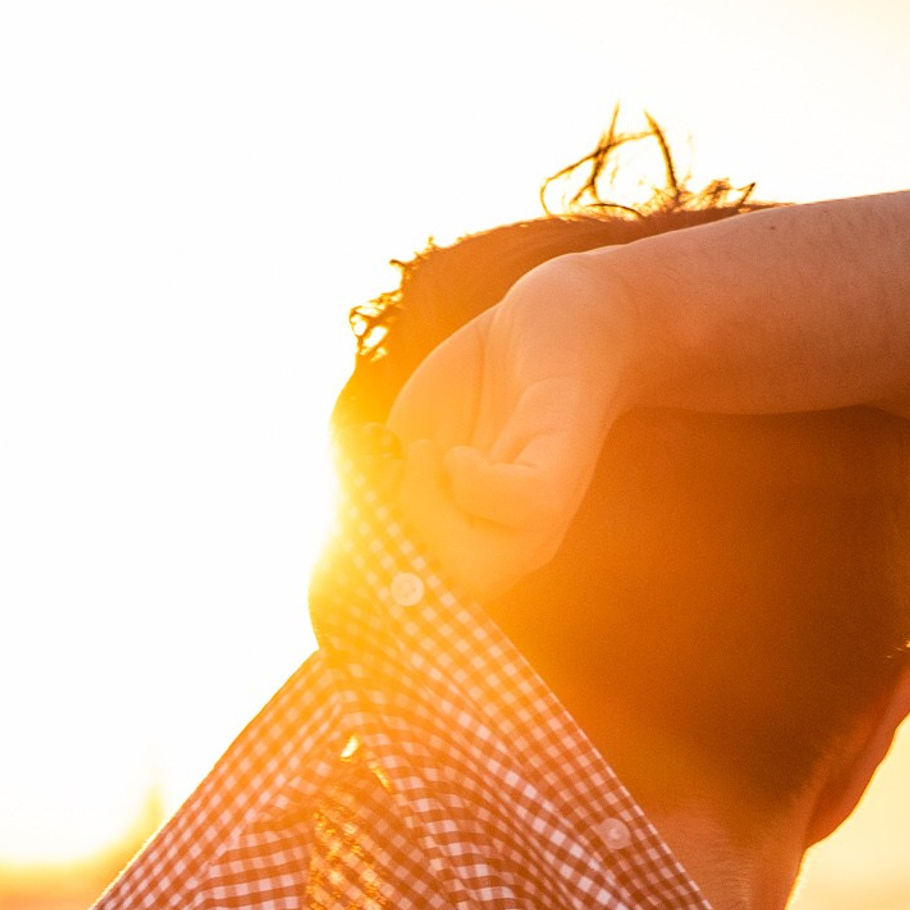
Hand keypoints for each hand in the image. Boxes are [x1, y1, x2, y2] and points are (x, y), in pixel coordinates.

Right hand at [386, 250, 638, 600]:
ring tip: (430, 450)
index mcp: (480, 541)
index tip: (364, 509)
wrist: (555, 309)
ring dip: (433, 513)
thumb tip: (344, 529)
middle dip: (408, 540)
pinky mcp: (565, 463)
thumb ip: (380, 486)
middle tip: (407, 467)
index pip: (432, 600)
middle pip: (455, 593)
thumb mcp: (410, 437)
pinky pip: (525, 507)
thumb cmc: (481, 381)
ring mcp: (543, 508)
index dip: (382, 573)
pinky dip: (476, 483)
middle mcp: (517, 538)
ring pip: (483, 567)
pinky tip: (461, 452)